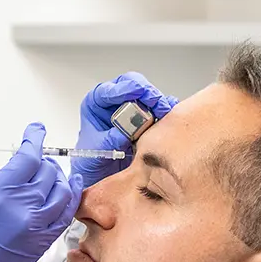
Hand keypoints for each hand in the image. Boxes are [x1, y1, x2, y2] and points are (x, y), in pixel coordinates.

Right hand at [0, 123, 83, 261]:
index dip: (34, 139)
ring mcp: (34, 232)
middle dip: (44, 159)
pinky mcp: (39, 248)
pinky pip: (64, 219)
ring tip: (52, 171)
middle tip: (35, 154)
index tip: (35, 130)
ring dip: (60, 178)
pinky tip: (66, 194)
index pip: (28, 158)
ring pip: (62, 194)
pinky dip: (68, 202)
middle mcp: (22, 212)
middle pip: (48, 173)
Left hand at [73, 72, 177, 188]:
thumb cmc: (91, 159)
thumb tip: (126, 130)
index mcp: (96, 104)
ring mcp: (131, 109)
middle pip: (132, 85)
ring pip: (147, 95)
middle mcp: (114, 103)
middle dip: (146, 91)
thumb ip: (111, 138)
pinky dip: (166, 110)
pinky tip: (169, 114)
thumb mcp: (97, 149)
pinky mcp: (145, 119)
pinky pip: (158, 108)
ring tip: (163, 111)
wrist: (100, 175)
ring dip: (158, 102)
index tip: (136, 90)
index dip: (124, 88)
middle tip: (155, 101)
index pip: (109, 89)